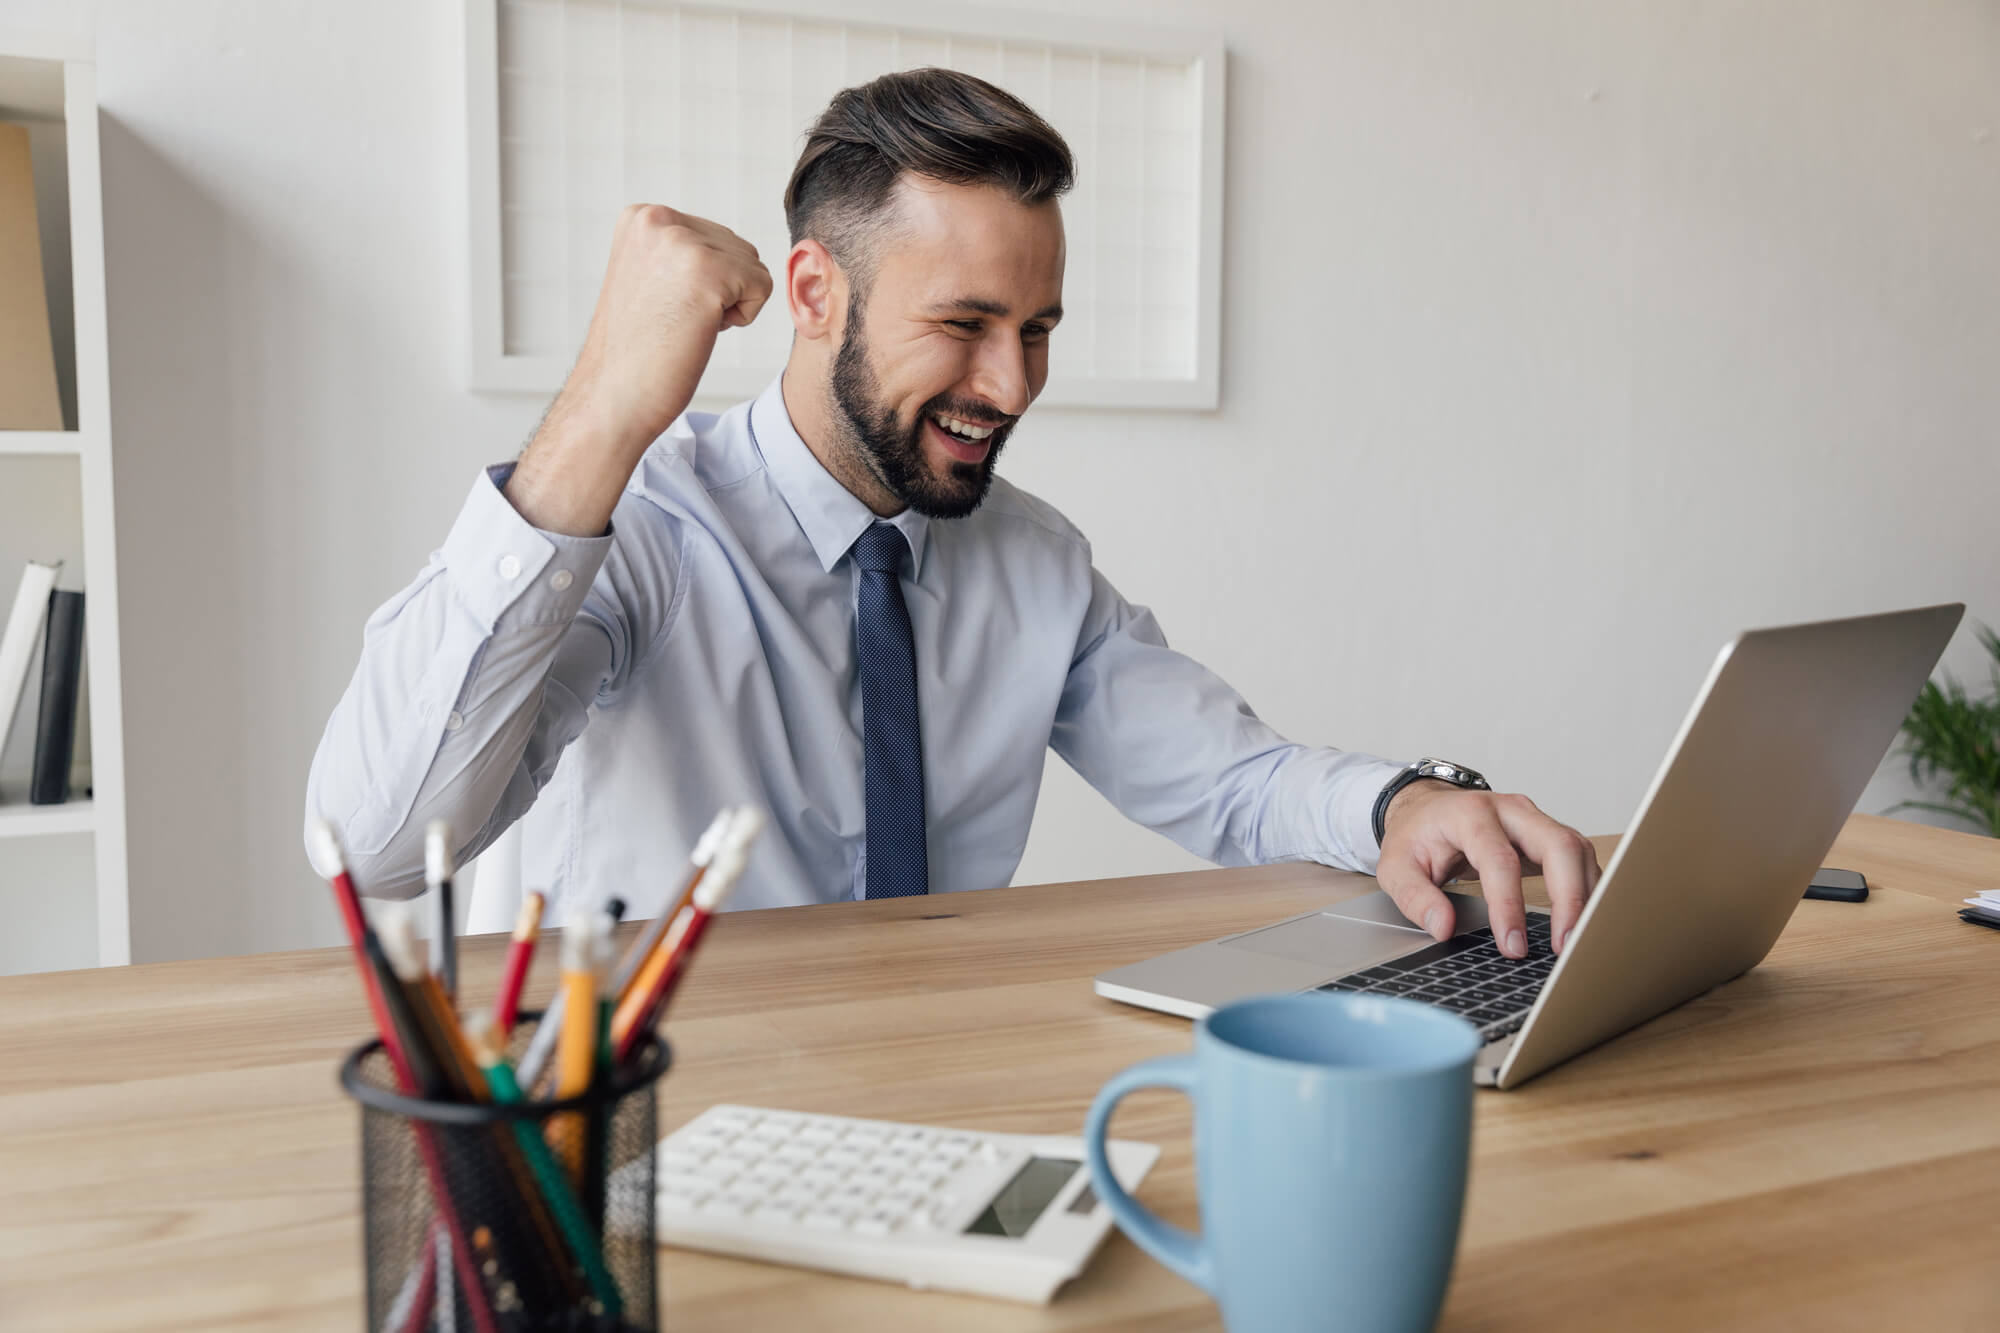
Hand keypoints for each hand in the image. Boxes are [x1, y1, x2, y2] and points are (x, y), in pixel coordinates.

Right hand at [567, 204, 773, 447]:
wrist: (613, 396)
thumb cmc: (636, 350)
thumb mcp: (650, 276)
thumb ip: (679, 251)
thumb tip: (732, 248)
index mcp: (642, 216)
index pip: (713, 237)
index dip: (702, 282)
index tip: (663, 306)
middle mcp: (659, 218)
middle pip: (737, 248)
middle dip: (719, 291)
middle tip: (674, 319)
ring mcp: (682, 241)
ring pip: (752, 267)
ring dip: (729, 304)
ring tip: (683, 323)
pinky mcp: (710, 270)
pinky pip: (763, 286)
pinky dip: (742, 317)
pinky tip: (700, 329)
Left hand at [1375, 782, 1600, 958]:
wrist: (1428, 811)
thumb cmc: (1416, 837)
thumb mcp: (1395, 866)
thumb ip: (1415, 897)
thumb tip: (1443, 928)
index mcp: (1470, 814)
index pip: (1499, 859)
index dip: (1509, 905)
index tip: (1513, 946)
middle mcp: (1511, 810)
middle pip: (1558, 845)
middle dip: (1569, 898)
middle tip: (1565, 946)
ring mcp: (1534, 820)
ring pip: (1577, 850)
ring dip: (1585, 897)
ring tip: (1578, 942)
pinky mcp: (1548, 836)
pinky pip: (1579, 860)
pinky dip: (1587, 891)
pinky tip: (1582, 922)